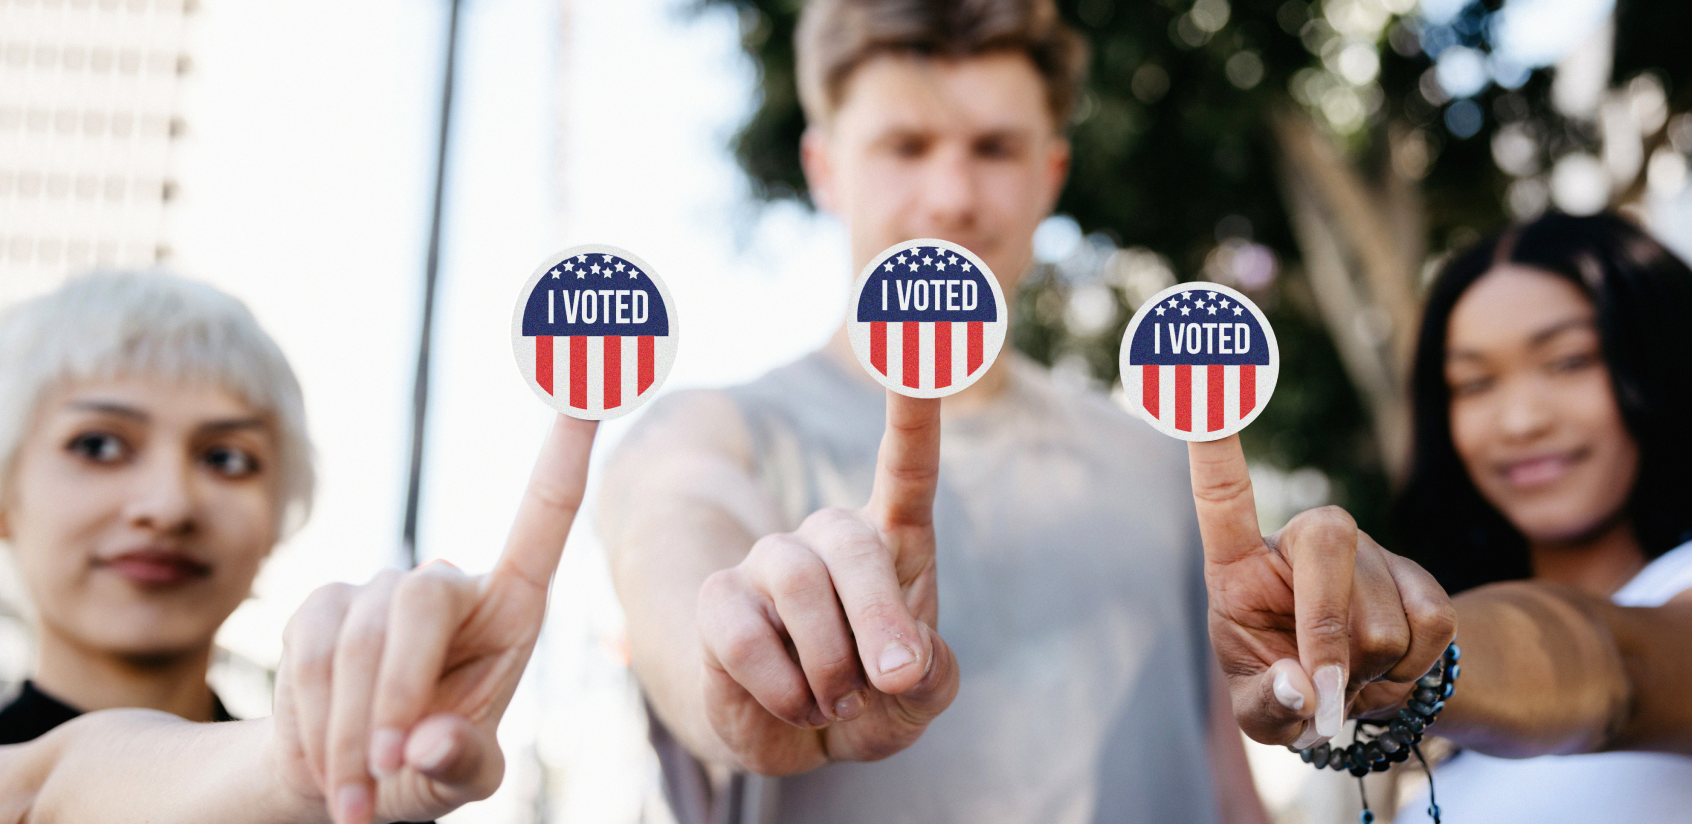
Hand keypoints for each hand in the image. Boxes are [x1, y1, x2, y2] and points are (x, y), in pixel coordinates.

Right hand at [268, 416, 596, 823]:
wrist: (348, 781)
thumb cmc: (425, 770)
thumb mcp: (459, 782)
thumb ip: (457, 767)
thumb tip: (423, 743)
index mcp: (513, 607)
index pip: (544, 515)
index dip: (566, 451)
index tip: (590, 384)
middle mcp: (449, 583)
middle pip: (418, 600)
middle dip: (394, 693)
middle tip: (384, 773)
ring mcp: (378, 588)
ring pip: (352, 640)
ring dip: (347, 732)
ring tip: (357, 793)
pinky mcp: (318, 605)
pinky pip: (303, 656)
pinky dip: (311, 724)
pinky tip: (325, 762)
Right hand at [695, 392, 958, 774]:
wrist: (798, 741)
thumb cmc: (873, 703)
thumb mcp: (919, 698)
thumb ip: (931, 677)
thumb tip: (903, 658)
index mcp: (893, 543)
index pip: (906, 464)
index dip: (913, 407)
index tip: (923, 338)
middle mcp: (827, 539)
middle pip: (851, 541)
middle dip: (879, 616)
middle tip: (896, 677)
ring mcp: (768, 563)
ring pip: (796, 582)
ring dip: (829, 664)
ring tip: (837, 704)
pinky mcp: (719, 600)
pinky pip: (740, 632)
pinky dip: (780, 687)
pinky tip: (795, 705)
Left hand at [1188, 435, 1456, 748]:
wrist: (1357, 698)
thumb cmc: (1285, 688)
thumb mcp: (1261, 713)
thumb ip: (1271, 704)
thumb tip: (1304, 687)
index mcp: (1239, 565)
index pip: (1221, 495)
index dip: (1213, 441)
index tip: (1200, 375)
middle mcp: (1301, 540)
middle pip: (1329, 543)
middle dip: (1330, 630)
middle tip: (1327, 691)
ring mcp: (1365, 552)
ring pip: (1383, 616)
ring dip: (1370, 671)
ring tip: (1349, 678)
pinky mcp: (1419, 575)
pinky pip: (1432, 625)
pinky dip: (1410, 671)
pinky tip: (1386, 670)